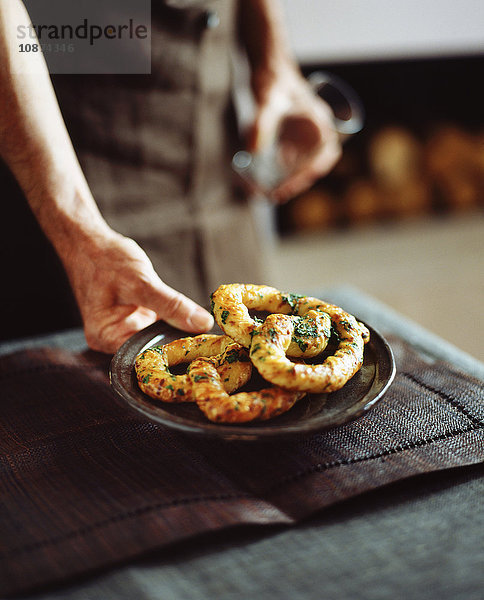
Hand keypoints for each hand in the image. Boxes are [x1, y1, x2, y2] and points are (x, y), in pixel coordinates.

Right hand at [64, 231, 213, 353]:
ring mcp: (126, 327)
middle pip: (152, 348)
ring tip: (199, 324)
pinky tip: (189, 314)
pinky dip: (174, 318)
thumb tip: (202, 323)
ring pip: (159, 335)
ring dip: (178, 329)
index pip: (143, 356)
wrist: (90, 240)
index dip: (171, 352)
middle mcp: (113, 338)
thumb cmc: (105, 259)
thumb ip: (172, 306)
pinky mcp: (137, 317)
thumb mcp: (141, 283)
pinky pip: (160, 323)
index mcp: (105, 336)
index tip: (200, 346)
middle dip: (177, 342)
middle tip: (206, 338)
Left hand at [249, 64, 341, 202]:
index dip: (306, 175)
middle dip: (297, 183)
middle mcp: (318, 132)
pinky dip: (283, 171)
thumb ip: (260, 125)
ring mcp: (307, 136)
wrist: (268, 67)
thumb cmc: (272, 81)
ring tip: (270, 193)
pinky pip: (293, 159)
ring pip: (304, 165)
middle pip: (314, 166)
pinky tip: (266, 179)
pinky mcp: (295, 137)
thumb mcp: (266, 103)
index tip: (287, 186)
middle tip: (277, 195)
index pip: (322, 158)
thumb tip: (252, 153)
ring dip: (290, 180)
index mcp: (321, 124)